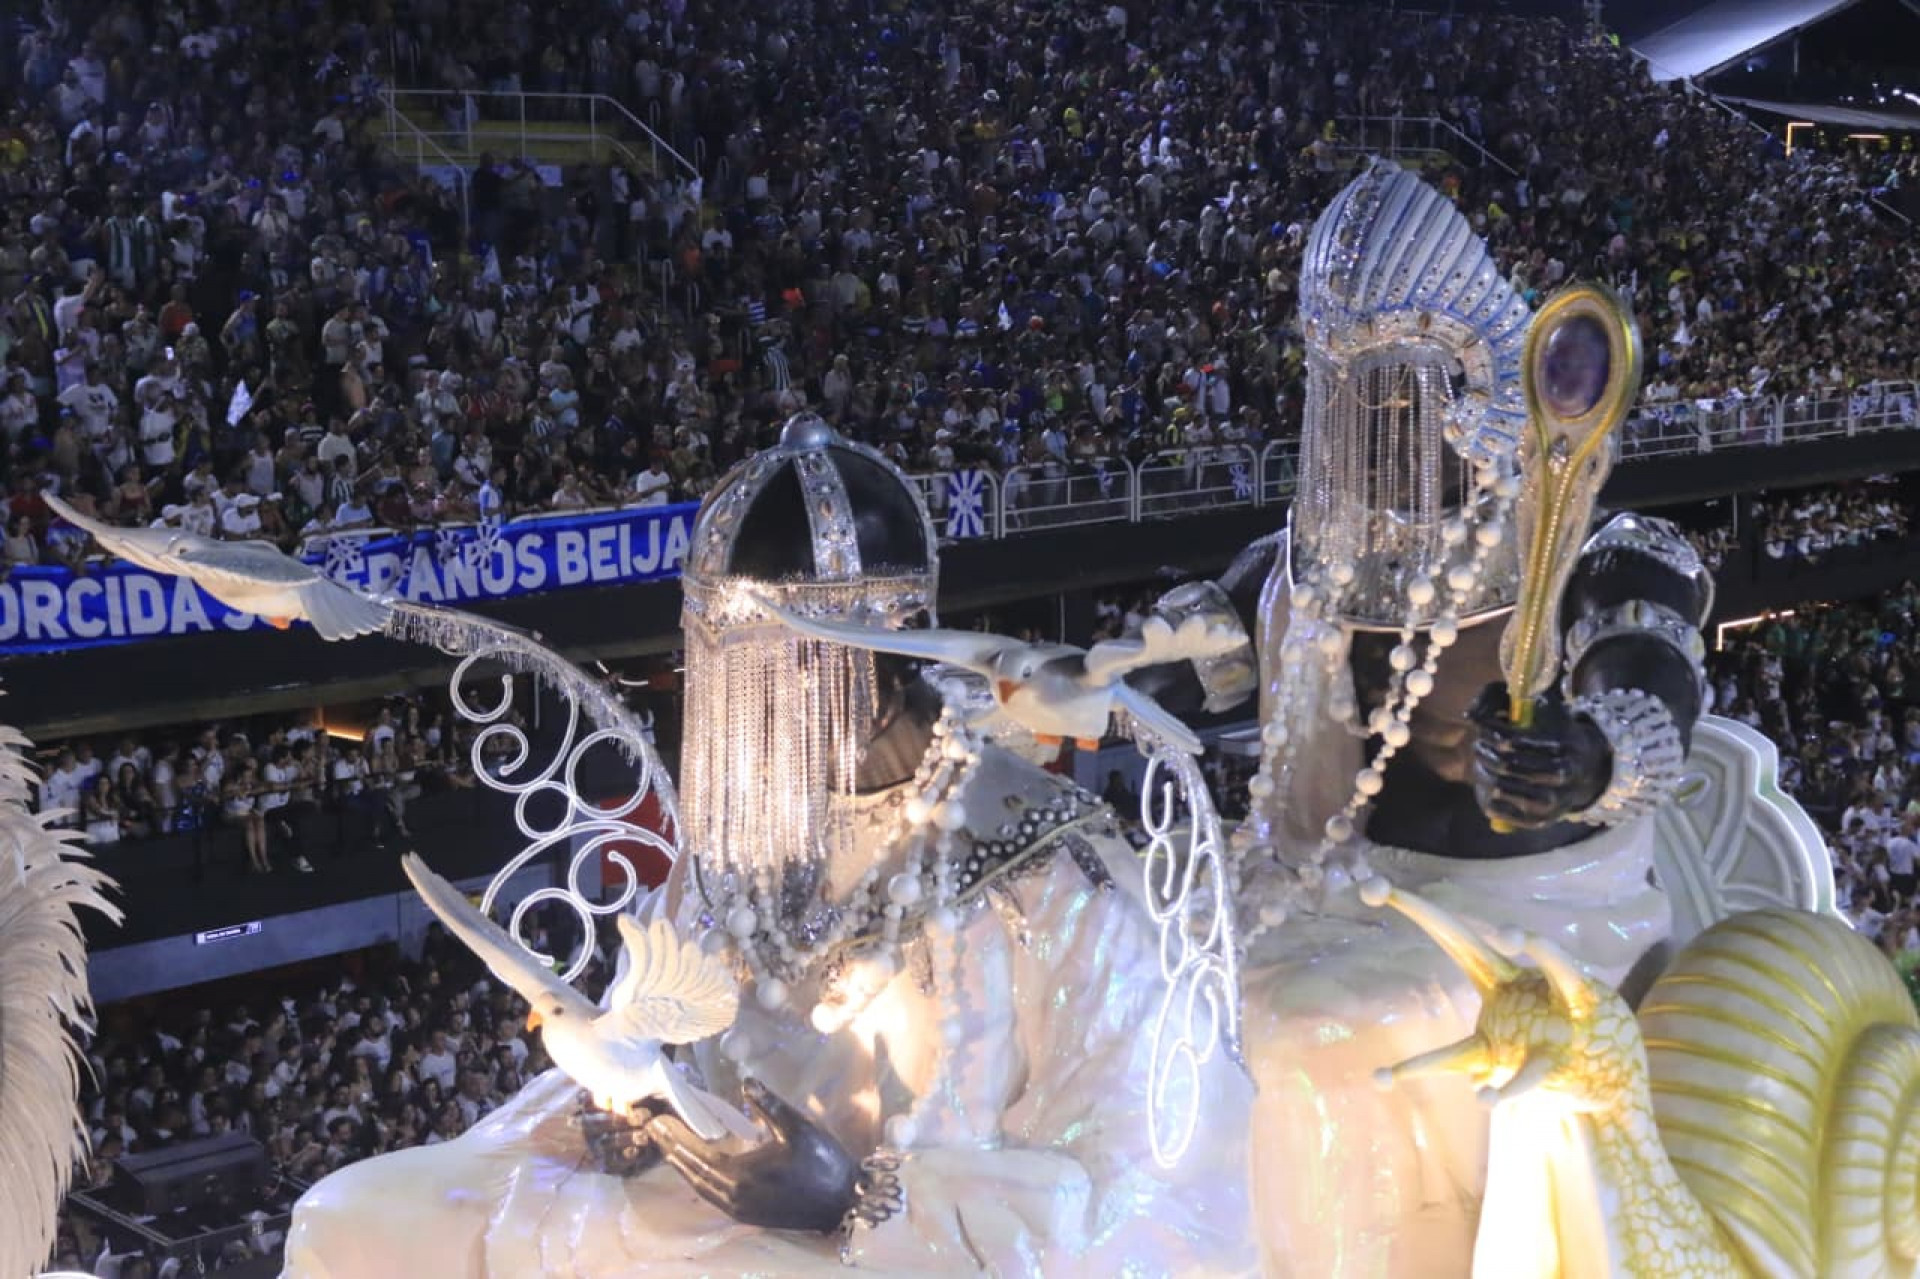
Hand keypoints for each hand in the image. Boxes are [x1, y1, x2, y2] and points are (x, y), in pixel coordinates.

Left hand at [645, 1077, 858, 1233]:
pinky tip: (697, 1165)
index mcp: (740, 1176)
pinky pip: (712, 1194)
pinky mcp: (747, 1214)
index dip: (675, 1138)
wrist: (843, 1201)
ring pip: (700, 1187)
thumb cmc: (822, 1162)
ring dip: (683, 1165)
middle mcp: (732, 1197)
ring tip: (668, 1145)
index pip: (697, 1156)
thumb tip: (745, 1081)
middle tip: (652, 1130)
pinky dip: (699, 1178)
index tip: (656, 1122)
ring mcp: (739, 1210)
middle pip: (692, 1173)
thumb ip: (769, 1105)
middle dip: (672, 1150)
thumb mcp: (798, 1128)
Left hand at [1466, 683, 1609, 829]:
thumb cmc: (1558, 733)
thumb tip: (1471, 715)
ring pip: (1500, 788)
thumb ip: (1512, 701)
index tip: (1482, 727)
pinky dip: (1485, 795)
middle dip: (1485, 751)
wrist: (1588, 770)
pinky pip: (1499, 811)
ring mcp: (1551, 802)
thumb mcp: (1545, 708)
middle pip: (1505, 765)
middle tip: (1479, 744)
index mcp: (1563, 746)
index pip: (1512, 741)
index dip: (1490, 732)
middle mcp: (1561, 776)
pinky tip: (1486, 782)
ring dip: (1483, 772)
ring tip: (1481, 761)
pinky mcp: (1539, 821)